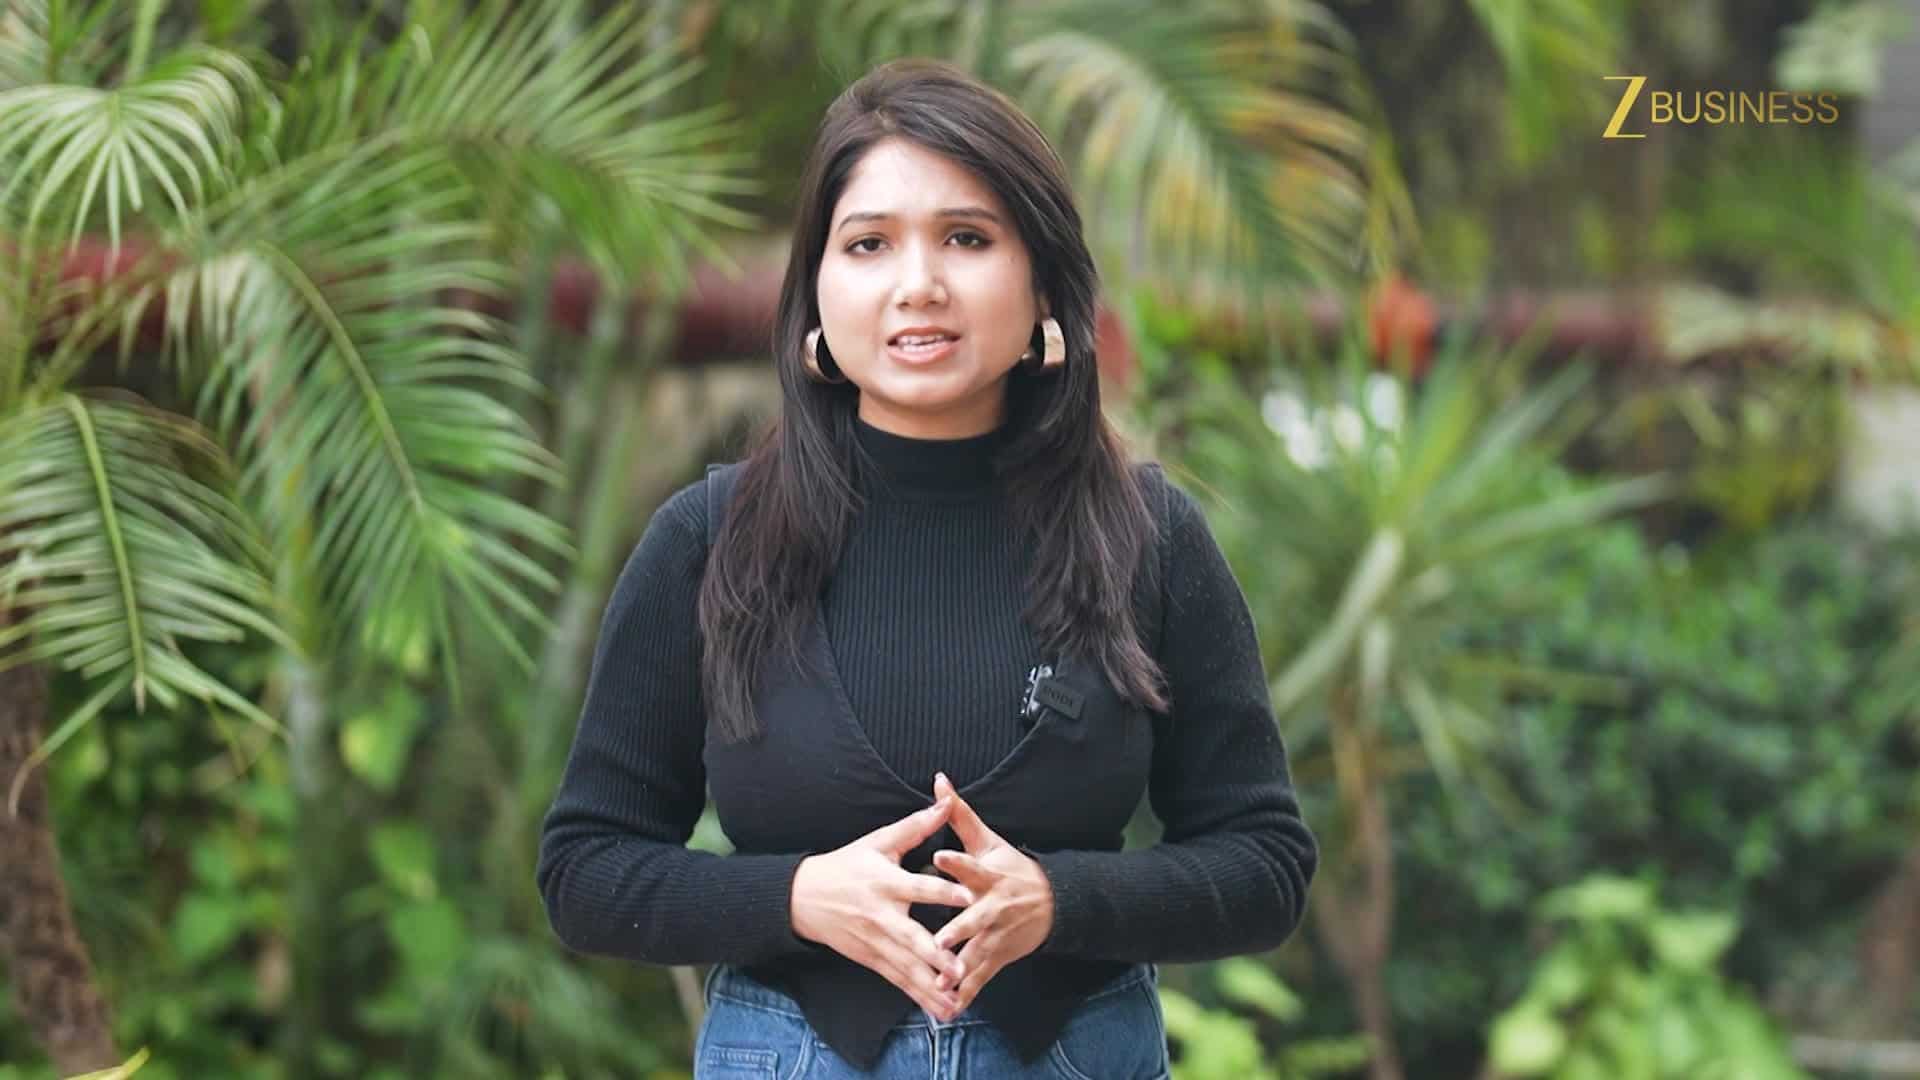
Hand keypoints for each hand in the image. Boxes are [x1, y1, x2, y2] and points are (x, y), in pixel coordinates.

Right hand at [789, 796, 973, 1020]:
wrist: (803, 897)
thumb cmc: (847, 864)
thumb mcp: (878, 841)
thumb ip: (916, 826)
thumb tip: (945, 801)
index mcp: (885, 882)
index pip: (917, 887)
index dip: (941, 891)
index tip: (967, 896)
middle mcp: (881, 916)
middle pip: (911, 938)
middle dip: (935, 956)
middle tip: (960, 969)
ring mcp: (875, 942)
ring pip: (906, 967)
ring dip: (931, 986)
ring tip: (956, 1002)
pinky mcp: (871, 960)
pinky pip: (898, 980)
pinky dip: (918, 996)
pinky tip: (940, 1011)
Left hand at [926, 771, 1054, 1013]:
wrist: (1054, 903)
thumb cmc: (1011, 867)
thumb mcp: (990, 840)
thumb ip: (959, 815)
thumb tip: (938, 780)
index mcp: (989, 876)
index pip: (971, 865)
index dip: (956, 861)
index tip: (938, 856)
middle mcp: (993, 907)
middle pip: (974, 919)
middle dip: (957, 930)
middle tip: (937, 940)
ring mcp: (998, 935)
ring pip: (976, 953)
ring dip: (960, 969)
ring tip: (940, 983)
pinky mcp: (999, 956)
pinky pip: (981, 976)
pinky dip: (967, 992)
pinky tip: (950, 1008)